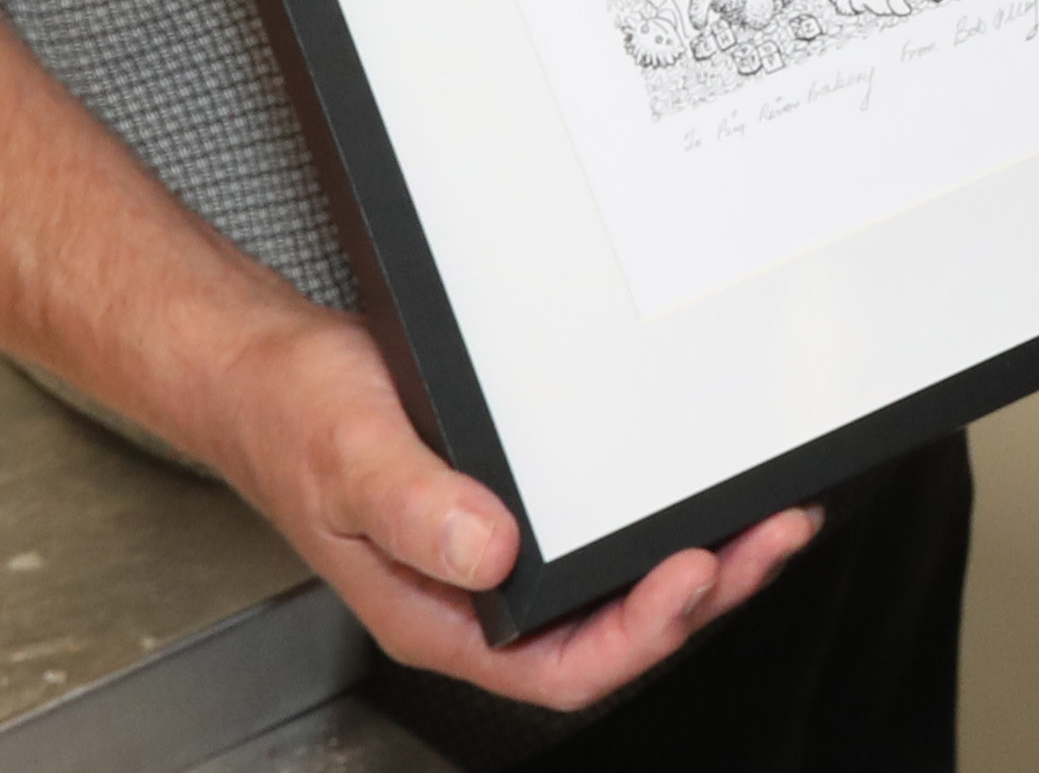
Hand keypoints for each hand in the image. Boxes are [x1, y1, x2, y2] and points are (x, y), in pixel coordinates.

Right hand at [184, 298, 823, 702]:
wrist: (266, 372)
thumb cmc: (291, 420)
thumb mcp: (348, 456)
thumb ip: (414, 508)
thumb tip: (490, 551)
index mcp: (440, 614)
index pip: (559, 668)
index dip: (637, 633)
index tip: (693, 572)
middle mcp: (477, 597)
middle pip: (612, 632)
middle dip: (703, 594)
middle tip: (771, 536)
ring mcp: (502, 555)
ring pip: (618, 589)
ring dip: (702, 564)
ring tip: (771, 522)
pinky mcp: (520, 508)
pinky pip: (605, 538)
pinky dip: (662, 522)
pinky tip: (706, 496)